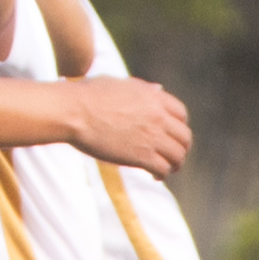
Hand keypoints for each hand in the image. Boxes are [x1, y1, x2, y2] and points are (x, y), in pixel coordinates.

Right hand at [61, 77, 189, 176]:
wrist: (74, 112)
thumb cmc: (88, 95)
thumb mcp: (120, 83)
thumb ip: (142, 88)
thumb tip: (158, 89)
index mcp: (154, 98)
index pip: (181, 114)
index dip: (179, 126)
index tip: (172, 134)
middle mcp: (158, 117)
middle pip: (184, 137)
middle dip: (181, 147)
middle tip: (173, 155)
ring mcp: (152, 137)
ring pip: (177, 155)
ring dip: (175, 164)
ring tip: (167, 168)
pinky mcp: (141, 156)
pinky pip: (163, 168)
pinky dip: (162, 174)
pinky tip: (155, 176)